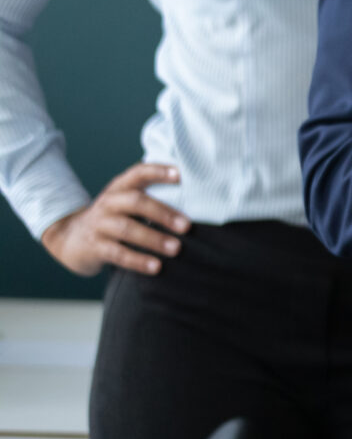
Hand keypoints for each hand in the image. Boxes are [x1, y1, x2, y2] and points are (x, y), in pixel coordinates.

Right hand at [42, 164, 187, 276]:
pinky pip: (118, 253)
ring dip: (154, 239)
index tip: (180, 174)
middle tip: (186, 226)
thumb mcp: (125, 204)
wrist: (69, 239)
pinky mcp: (94, 247)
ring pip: (127, 229)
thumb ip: (149, 198)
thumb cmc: (111, 219)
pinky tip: (156, 267)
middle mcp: (108, 203)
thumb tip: (194, 201)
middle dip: (163, 213)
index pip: (138, 173)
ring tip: (176, 249)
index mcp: (119, 188)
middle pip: (135, 202)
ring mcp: (99, 225)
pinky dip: (138, 260)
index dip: (158, 171)